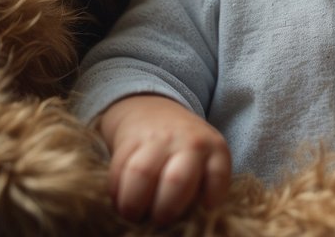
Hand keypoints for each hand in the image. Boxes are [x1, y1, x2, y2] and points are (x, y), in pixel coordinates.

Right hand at [96, 94, 231, 224]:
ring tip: (133, 215)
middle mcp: (188, 142)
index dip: (212, 197)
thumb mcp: (206, 160)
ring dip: (133, 203)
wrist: (155, 110)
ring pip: (141, 174)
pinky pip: (118, 169)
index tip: (203, 210)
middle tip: (160, 220)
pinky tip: (120, 200)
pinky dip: (116, 191)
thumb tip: (193, 224)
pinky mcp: (129, 139)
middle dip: (165, 210)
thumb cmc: (187, 150)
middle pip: (177, 180)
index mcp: (214, 149)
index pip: (217, 175)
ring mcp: (158, 138)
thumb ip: (204, 187)